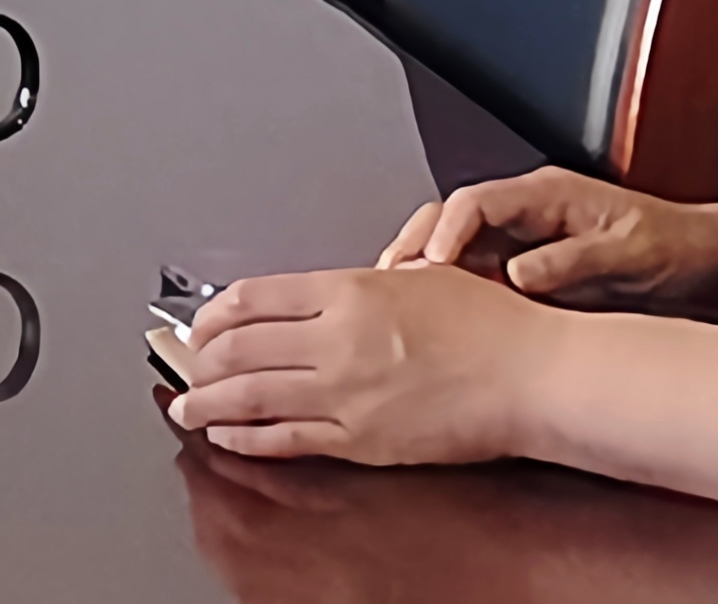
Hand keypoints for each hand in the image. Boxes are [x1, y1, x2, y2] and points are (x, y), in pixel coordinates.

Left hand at [173, 258, 562, 467]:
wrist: (536, 376)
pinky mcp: (364, 439)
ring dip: (208, 401)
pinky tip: (228, 435)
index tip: (198, 323)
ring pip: (252, 395)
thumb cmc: (492, 325)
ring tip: (186, 404)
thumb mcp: (413, 277)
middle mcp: (337, 340)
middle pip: (239, 347)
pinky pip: (288, 439)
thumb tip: (305, 302)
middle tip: (182, 365)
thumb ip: (353, 289)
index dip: (212, 313)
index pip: (251, 298)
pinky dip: (248, 437)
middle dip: (200, 359)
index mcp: (347, 291)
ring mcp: (347, 394)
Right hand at [383, 167, 717, 311]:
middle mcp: (527, 211)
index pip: (476, 202)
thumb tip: (518, 275)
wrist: (707, 266)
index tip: (433, 266)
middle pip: (450, 218)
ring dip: (427, 269)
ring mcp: (524, 238)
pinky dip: (450, 290)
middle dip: (418, 247)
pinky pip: (476, 272)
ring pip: (456, 244)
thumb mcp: (632, 254)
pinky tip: (439, 317)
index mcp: (547, 195)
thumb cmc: (675, 250)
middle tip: (392, 283)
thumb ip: (575, 261)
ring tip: (402, 303)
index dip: (448, 232)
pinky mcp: (528, 267)